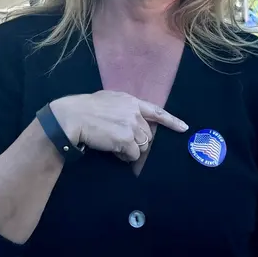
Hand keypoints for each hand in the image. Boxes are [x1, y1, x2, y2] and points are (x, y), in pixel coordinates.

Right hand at [50, 91, 187, 162]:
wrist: (73, 117)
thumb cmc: (84, 109)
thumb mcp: (107, 100)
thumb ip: (123, 107)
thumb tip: (130, 119)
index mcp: (130, 101)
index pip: (156, 111)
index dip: (171, 121)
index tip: (183, 128)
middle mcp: (134, 112)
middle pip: (147, 134)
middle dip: (137, 141)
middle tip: (120, 141)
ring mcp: (132, 126)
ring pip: (141, 146)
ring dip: (130, 149)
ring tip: (114, 145)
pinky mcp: (126, 139)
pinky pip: (133, 155)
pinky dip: (124, 156)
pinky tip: (113, 150)